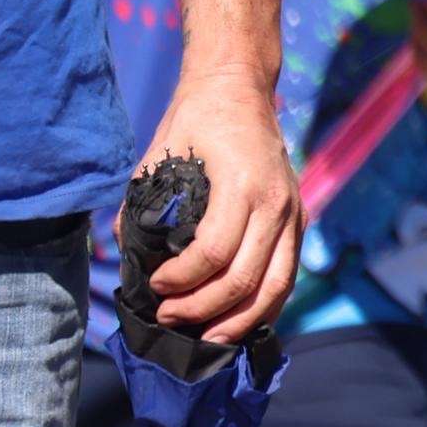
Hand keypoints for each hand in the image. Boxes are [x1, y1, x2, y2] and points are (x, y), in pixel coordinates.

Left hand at [140, 71, 302, 343]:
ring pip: (276, 287)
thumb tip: (127, 257)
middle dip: (203, 309)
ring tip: (204, 338)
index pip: (215, 252)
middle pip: (246, 279)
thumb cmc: (195, 120)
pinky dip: (263, 307)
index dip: (181, 280)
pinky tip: (234, 321)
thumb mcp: (159, 157)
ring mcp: (294, 213)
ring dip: (238, 321)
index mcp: (242, 184)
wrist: (239, 88)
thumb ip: (141, 209)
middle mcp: (276, 202)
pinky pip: (286, 276)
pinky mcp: (299, 221)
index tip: (154, 285)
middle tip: (168, 317)